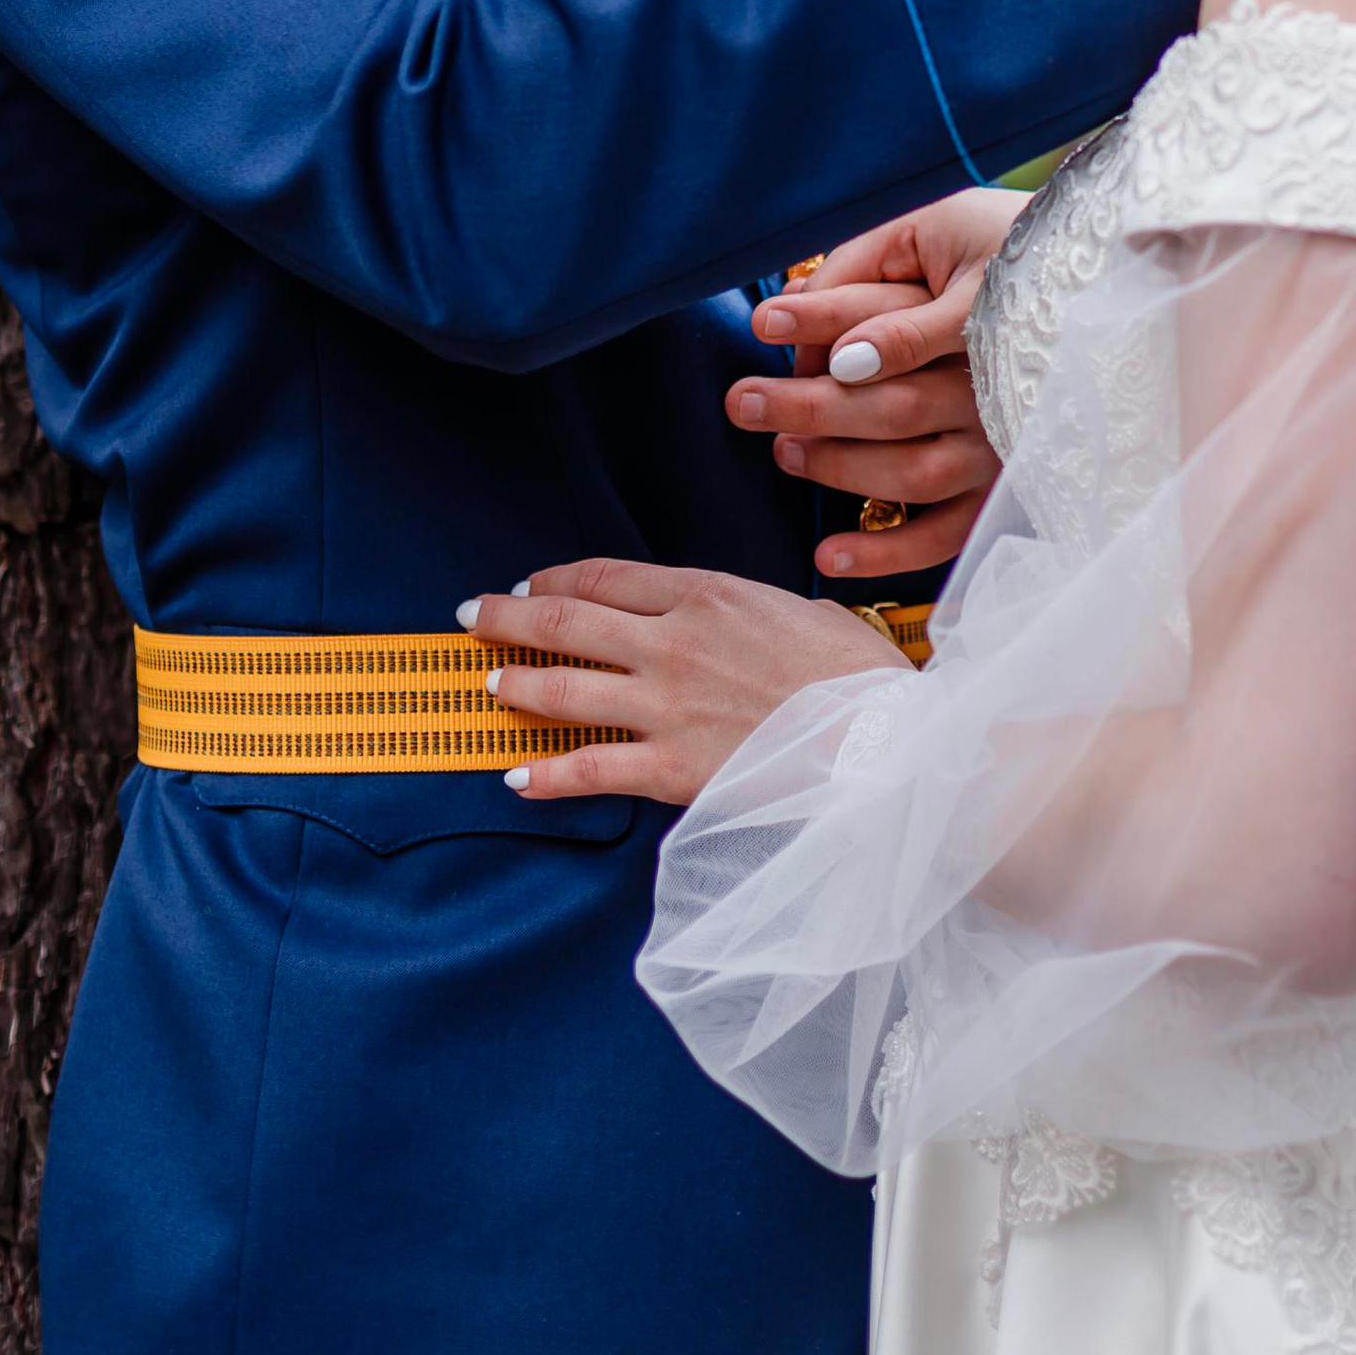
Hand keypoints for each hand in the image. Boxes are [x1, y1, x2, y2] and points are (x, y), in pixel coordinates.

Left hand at [466, 557, 902, 805]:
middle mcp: (672, 643)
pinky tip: (517, 777)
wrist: (883, 743)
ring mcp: (666, 706)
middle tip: (472, 615)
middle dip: (507, 616)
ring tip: (489, 685)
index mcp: (708, 595)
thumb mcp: (808, 613)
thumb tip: (752, 622)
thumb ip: (759, 612)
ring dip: (517, 685)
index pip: (606, 577)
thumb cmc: (861, 678)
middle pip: (565, 620)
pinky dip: (545, 775)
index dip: (556, 577)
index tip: (530, 582)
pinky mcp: (669, 769)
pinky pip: (588, 770)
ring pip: (562, 689)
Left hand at [731, 193, 1022, 582]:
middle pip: (895, 405)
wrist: (1075, 335)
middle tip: (744, 400)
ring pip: (914, 472)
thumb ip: (867, 273)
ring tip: (782, 452)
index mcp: (984, 323)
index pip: (896, 323)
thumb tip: (791, 304)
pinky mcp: (998, 498)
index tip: (764, 322)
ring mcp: (999, 449)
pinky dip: (886, 552)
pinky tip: (830, 553)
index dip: (827, 321)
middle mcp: (994, 391)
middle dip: (809, 406)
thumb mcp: (929, 250)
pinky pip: (944, 537)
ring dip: (839, 468)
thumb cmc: (973, 288)